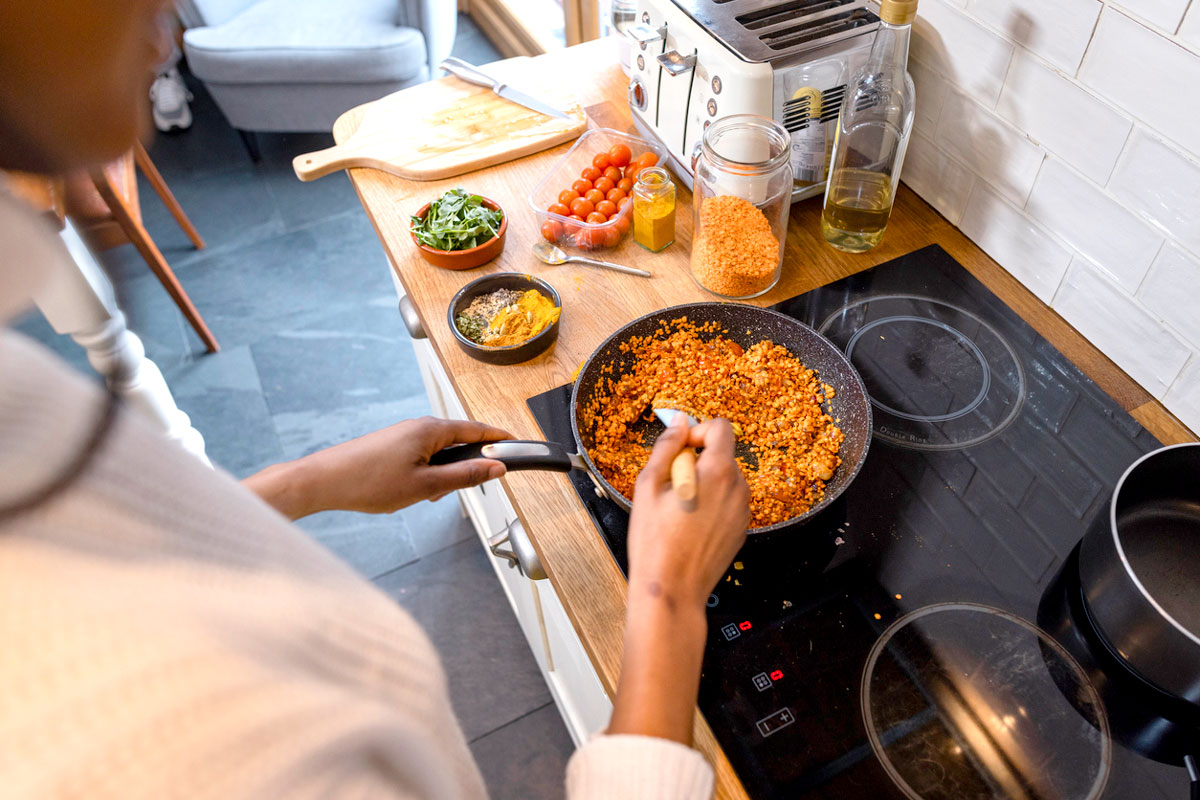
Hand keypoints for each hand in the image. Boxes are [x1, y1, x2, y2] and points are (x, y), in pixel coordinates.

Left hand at [245, 417, 512, 518]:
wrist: (323, 481)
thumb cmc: (369, 482)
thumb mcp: (426, 486)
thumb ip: (465, 476)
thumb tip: (496, 468)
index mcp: (431, 429)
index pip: (477, 430)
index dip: (499, 440)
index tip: (518, 445)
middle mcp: (419, 426)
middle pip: (459, 442)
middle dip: (464, 467)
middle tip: (455, 491)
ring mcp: (404, 435)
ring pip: (439, 453)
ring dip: (442, 475)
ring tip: (423, 496)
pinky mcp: (392, 446)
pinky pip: (422, 457)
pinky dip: (426, 474)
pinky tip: (410, 492)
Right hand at [608, 415, 749, 744]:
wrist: (672, 590)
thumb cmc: (655, 542)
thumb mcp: (649, 485)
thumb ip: (667, 447)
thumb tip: (679, 422)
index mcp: (717, 472)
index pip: (720, 428)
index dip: (696, 432)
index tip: (679, 449)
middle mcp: (738, 489)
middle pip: (722, 454)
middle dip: (697, 460)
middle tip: (669, 486)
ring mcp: (743, 511)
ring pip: (725, 479)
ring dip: (704, 483)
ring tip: (677, 510)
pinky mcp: (741, 530)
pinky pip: (728, 503)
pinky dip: (711, 504)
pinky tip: (689, 525)